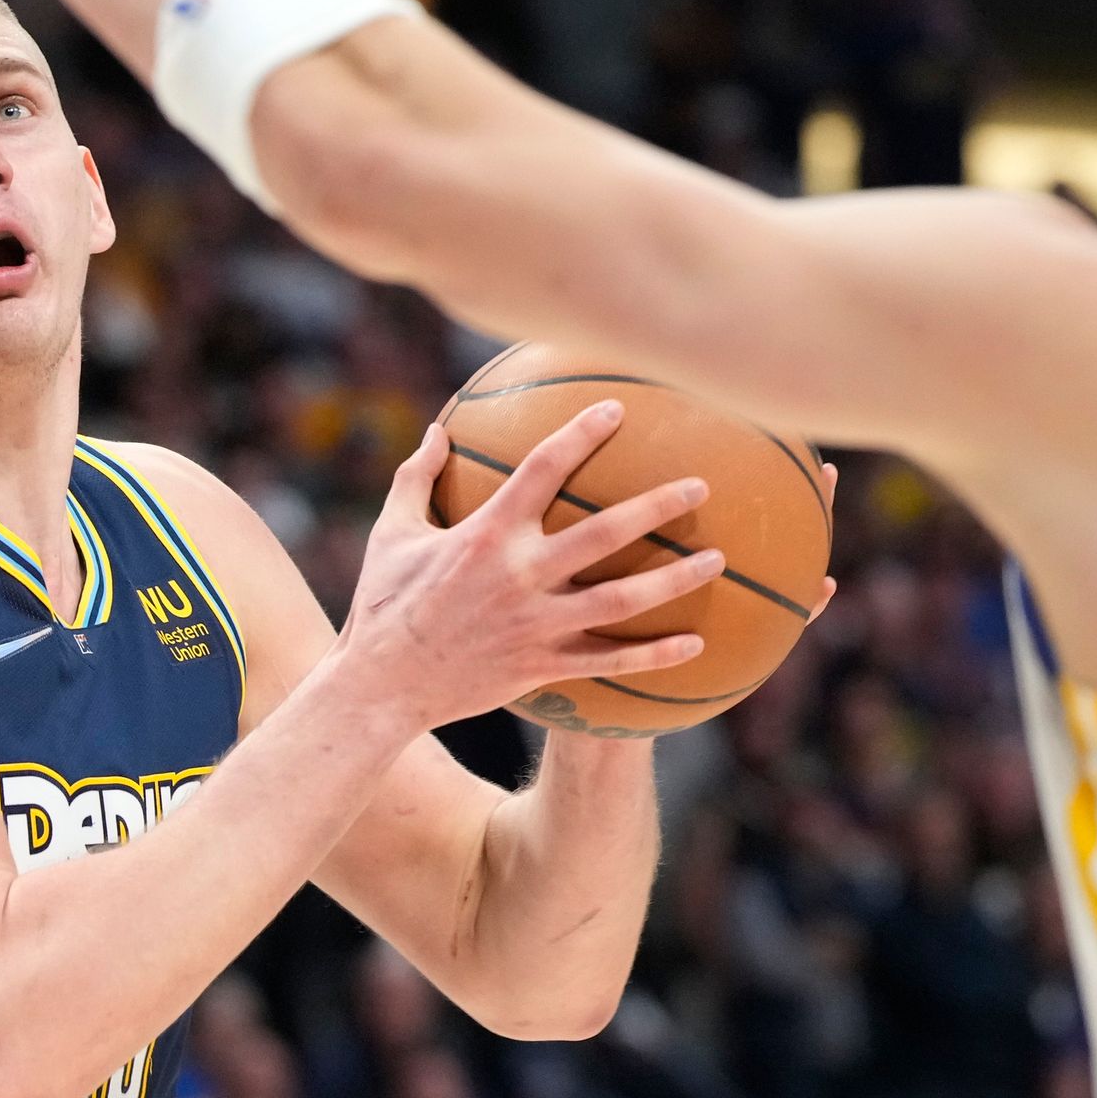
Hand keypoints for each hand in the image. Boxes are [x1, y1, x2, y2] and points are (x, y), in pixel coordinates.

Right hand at [337, 405, 725, 732]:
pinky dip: (653, 655)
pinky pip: (607, 659)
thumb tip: (437, 430)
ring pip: (620, 599)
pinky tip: (695, 645)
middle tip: (700, 486)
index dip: (580, 434)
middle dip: (657, 505)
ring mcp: (534, 624)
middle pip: (604, 533)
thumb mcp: (390, 536)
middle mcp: (518, 576)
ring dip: (674, 579)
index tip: (617, 410)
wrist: (379, 687)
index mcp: (485, 535)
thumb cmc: (382, 607)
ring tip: (717, 560)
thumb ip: (416, 479)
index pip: (541, 470)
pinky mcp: (540, 665)